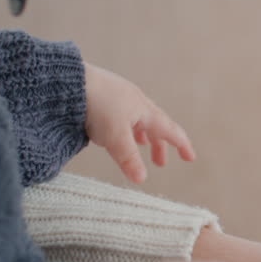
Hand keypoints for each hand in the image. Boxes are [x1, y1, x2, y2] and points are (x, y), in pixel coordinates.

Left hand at [85, 63, 195, 182]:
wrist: (70, 81)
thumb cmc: (98, 106)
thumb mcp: (115, 138)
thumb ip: (129, 158)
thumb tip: (142, 180)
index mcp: (145, 111)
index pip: (170, 130)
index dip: (182, 145)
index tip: (190, 158)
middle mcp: (137, 102)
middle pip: (156, 125)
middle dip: (160, 144)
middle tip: (160, 163)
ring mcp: (120, 97)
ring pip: (139, 119)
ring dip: (144, 135)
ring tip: (142, 145)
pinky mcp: (104, 95)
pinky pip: (124, 113)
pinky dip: (128, 126)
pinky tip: (118, 129)